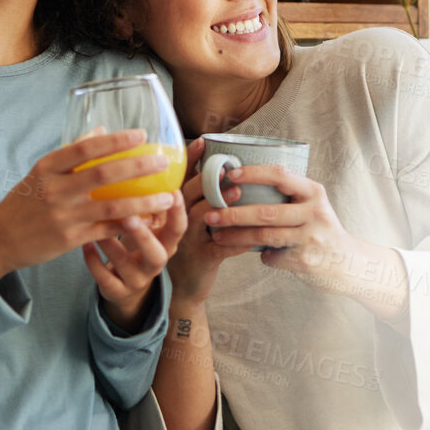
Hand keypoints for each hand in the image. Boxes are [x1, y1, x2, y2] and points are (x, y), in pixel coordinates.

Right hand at [0, 130, 178, 283]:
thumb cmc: (24, 202)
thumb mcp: (39, 173)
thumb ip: (70, 153)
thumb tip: (101, 131)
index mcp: (47, 167)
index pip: (84, 148)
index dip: (115, 140)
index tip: (141, 134)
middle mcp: (55, 189)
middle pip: (104, 174)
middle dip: (138, 166)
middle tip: (162, 162)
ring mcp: (63, 216)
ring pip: (112, 206)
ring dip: (144, 201)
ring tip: (167, 197)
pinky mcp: (69, 239)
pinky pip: (107, 230)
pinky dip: (130, 225)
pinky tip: (150, 221)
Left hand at [85, 196, 186, 329]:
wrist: (126, 284)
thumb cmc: (137, 243)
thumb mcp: (150, 225)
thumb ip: (152, 201)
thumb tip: (153, 159)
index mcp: (166, 243)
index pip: (179, 229)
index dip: (178, 213)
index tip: (172, 192)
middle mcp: (155, 263)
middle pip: (157, 254)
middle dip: (144, 236)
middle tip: (130, 216)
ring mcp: (136, 280)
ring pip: (126, 266)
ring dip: (111, 245)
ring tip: (95, 226)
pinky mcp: (116, 291)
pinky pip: (104, 278)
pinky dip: (94, 261)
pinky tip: (84, 245)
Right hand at [166, 137, 256, 302]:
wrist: (185, 289)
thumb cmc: (195, 246)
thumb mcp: (193, 221)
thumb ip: (203, 198)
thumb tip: (227, 168)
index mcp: (175, 207)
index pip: (180, 177)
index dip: (189, 159)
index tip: (203, 141)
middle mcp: (176, 220)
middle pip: (185, 193)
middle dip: (204, 178)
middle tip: (225, 167)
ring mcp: (188, 239)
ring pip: (197, 217)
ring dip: (219, 203)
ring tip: (239, 192)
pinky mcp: (202, 259)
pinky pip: (220, 248)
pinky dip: (238, 240)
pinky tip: (254, 235)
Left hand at [200, 164, 350, 278]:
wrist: (349, 263)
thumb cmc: (320, 229)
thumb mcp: (313, 205)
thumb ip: (289, 195)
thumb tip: (240, 182)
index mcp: (314, 192)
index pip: (280, 175)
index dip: (252, 174)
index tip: (229, 175)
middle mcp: (315, 212)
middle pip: (266, 211)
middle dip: (233, 214)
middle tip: (209, 214)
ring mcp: (311, 238)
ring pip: (264, 236)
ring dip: (236, 237)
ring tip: (216, 235)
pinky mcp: (306, 261)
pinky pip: (272, 257)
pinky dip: (262, 256)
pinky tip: (257, 255)